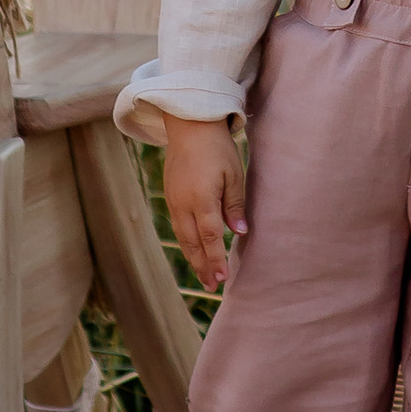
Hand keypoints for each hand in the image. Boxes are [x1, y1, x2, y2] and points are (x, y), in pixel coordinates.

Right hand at [161, 114, 246, 290]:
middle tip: (213, 286)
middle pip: (192, 244)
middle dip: (203, 266)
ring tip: (204, 276)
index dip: (216, 259)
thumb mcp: (234, 174)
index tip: (223, 279)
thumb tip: (240, 234)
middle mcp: (183, 204)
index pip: (210, 238)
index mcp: (202, 199)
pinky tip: (195, 250)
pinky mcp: (171, 197)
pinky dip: (187, 242)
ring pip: (183, 238)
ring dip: (194, 258)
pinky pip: (178, 226)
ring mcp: (174, 201)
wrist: (190, 125)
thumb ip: (235, 206)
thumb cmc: (217, 148)